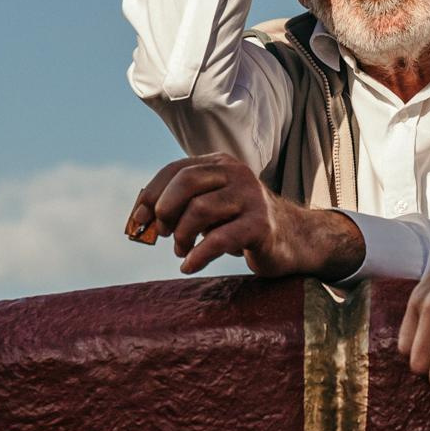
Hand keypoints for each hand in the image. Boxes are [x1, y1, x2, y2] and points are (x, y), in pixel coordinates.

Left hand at [126, 153, 361, 277]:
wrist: (292, 239)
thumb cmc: (241, 224)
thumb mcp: (211, 207)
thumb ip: (181, 206)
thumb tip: (139, 219)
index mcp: (221, 164)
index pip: (175, 170)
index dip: (150, 196)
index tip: (137, 221)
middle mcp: (237, 174)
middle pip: (187, 181)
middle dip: (165, 210)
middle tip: (163, 234)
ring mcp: (251, 197)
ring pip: (200, 209)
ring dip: (181, 236)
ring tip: (182, 251)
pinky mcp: (260, 225)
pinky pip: (220, 239)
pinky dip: (198, 255)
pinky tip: (189, 266)